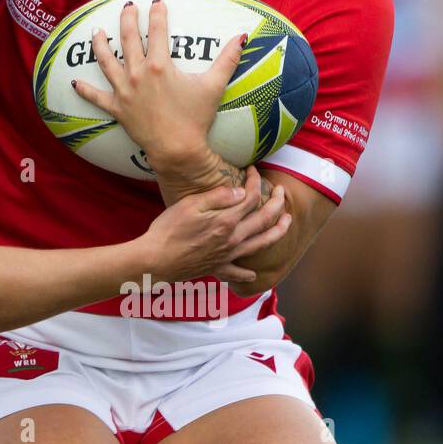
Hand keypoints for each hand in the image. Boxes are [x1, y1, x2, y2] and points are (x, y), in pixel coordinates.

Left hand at [73, 0, 243, 169]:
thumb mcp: (214, 86)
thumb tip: (243, 36)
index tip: (157, 1)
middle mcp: (137, 74)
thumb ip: (227, 59)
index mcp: (159, 65)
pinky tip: (74, 81)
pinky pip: (96, 98)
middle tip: (127, 6)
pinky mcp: (116, 108)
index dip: (158, 14)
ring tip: (96, 32)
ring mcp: (124, 91)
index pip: (158, 32)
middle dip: (127, 19)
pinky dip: (85, 90)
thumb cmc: (195, 118)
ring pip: (106, 62)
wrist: (177, 149)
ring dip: (100, 45)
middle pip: (128, 39)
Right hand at [137, 166, 289, 283]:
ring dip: (278, 232)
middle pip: (264, 219)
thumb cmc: (168, 230)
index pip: (250, 198)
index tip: (253, 170)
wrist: (155, 260)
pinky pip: (237, 272)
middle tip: (281, 191)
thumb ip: (218, 197)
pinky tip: (253, 273)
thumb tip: (242, 191)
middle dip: (277, 202)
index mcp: (226, 221)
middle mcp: (233, 239)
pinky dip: (248, 273)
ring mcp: (227, 255)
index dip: (254, 181)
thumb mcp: (190, 205)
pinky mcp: (217, 268)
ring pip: (262, 244)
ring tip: (288, 222)